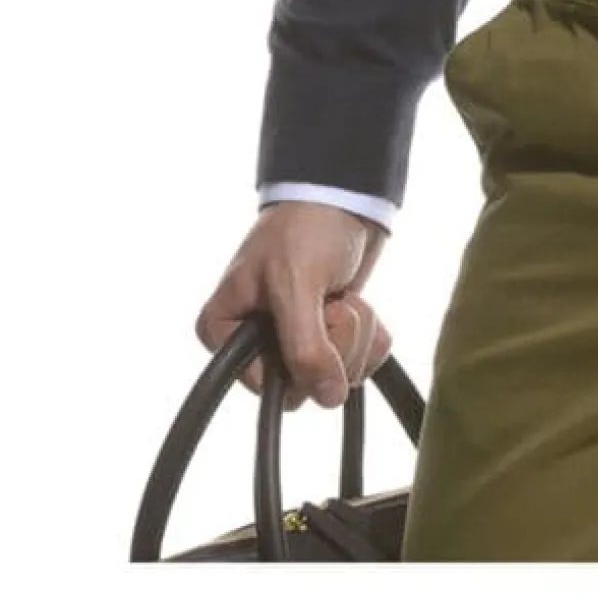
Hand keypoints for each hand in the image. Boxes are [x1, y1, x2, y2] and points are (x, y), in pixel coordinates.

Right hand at [195, 202, 390, 408]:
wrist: (345, 200)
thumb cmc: (304, 228)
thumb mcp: (296, 286)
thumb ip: (305, 347)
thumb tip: (325, 398)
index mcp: (223, 331)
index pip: (264, 386)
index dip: (299, 362)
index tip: (311, 319)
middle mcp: (256, 342)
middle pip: (305, 386)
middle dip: (334, 343)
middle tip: (331, 301)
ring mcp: (295, 341)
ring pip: (337, 377)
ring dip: (355, 334)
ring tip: (341, 294)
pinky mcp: (331, 337)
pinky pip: (360, 363)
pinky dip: (371, 335)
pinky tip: (359, 303)